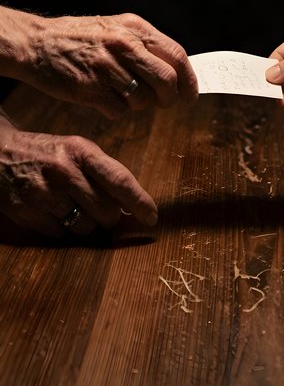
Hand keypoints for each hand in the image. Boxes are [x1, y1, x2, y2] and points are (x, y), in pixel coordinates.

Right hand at [0, 114, 156, 236]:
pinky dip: (64, 229)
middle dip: (109, 215)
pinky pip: (63, 235)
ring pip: (86, 228)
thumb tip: (132, 206)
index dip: (140, 202)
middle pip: (106, 211)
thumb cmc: (47, 154)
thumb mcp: (75, 149)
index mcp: (81, 151)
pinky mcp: (29, 214)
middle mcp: (64, 172)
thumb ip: (103, 173)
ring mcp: (45, 195)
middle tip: (98, 206)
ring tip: (72, 206)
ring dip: (86, 224)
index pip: (120, 180)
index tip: (152, 218)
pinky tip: (54, 211)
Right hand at [2, 8, 197, 118]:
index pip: (176, 55)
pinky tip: (105, 99)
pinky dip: (118, 110)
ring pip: (144, 100)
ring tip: (125, 96)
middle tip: (162, 103)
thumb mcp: (115, 27)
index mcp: (134, 28)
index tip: (190, 96)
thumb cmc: (79, 38)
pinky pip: (119, 110)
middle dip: (169, 98)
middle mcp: (123, 45)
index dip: (189, 80)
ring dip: (140, 105)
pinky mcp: (90, 89)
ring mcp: (106, 67)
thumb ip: (144, 45)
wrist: (36, 43)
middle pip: (166, 81)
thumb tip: (175, 71)